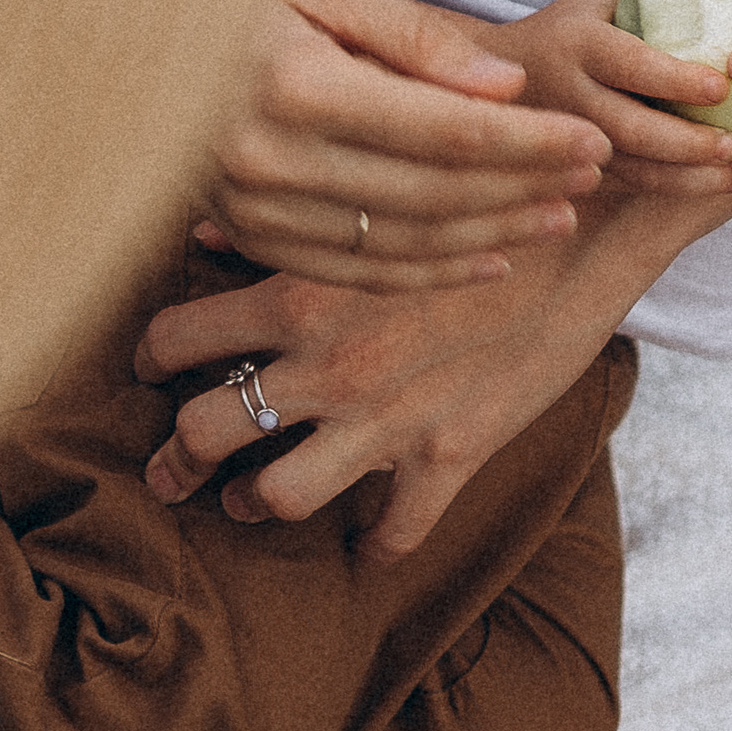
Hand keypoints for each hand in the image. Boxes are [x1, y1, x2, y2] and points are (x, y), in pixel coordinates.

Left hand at [137, 179, 731, 555]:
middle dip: (179, 454)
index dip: (152, 353)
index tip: (148, 364)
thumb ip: (280, 218)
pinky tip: (366, 544)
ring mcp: (387, 420)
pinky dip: (376, 545)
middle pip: (208, 429)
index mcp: (297, 291)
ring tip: (247, 502)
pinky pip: (396, 531)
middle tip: (169, 465)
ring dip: (256, 502)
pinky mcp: (449, 454)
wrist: (583, 222)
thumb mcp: (368, 189)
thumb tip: (201, 229)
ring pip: (281, 494)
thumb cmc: (470, 184)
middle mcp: (327, 364)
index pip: (179, 335)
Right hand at [200, 0, 610, 290]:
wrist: (117, 34)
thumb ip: (414, 38)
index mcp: (294, 83)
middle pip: (431, 194)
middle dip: (523, 187)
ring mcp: (252, 206)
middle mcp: (270, 157)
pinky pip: (352, 269)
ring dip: (490, 237)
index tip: (590, 138)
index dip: (527, 141)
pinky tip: (487, 260)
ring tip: (557, 216)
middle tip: (592, 173)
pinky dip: (427, 273)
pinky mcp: (245, 233)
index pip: (443, 130)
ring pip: (400, 243)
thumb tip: (506, 86)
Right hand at [498, 0, 731, 188]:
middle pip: (630, 129)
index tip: (722, 86)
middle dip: (687, 144)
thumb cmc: (572, 22)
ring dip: (693, 179)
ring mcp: (573, 138)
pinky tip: (723, 183)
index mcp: (579, 42)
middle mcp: (571, 95)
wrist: (497, 73)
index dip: (675, 78)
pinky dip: (679, 189)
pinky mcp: (580, 167)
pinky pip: (632, 186)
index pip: (629, 63)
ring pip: (634, 169)